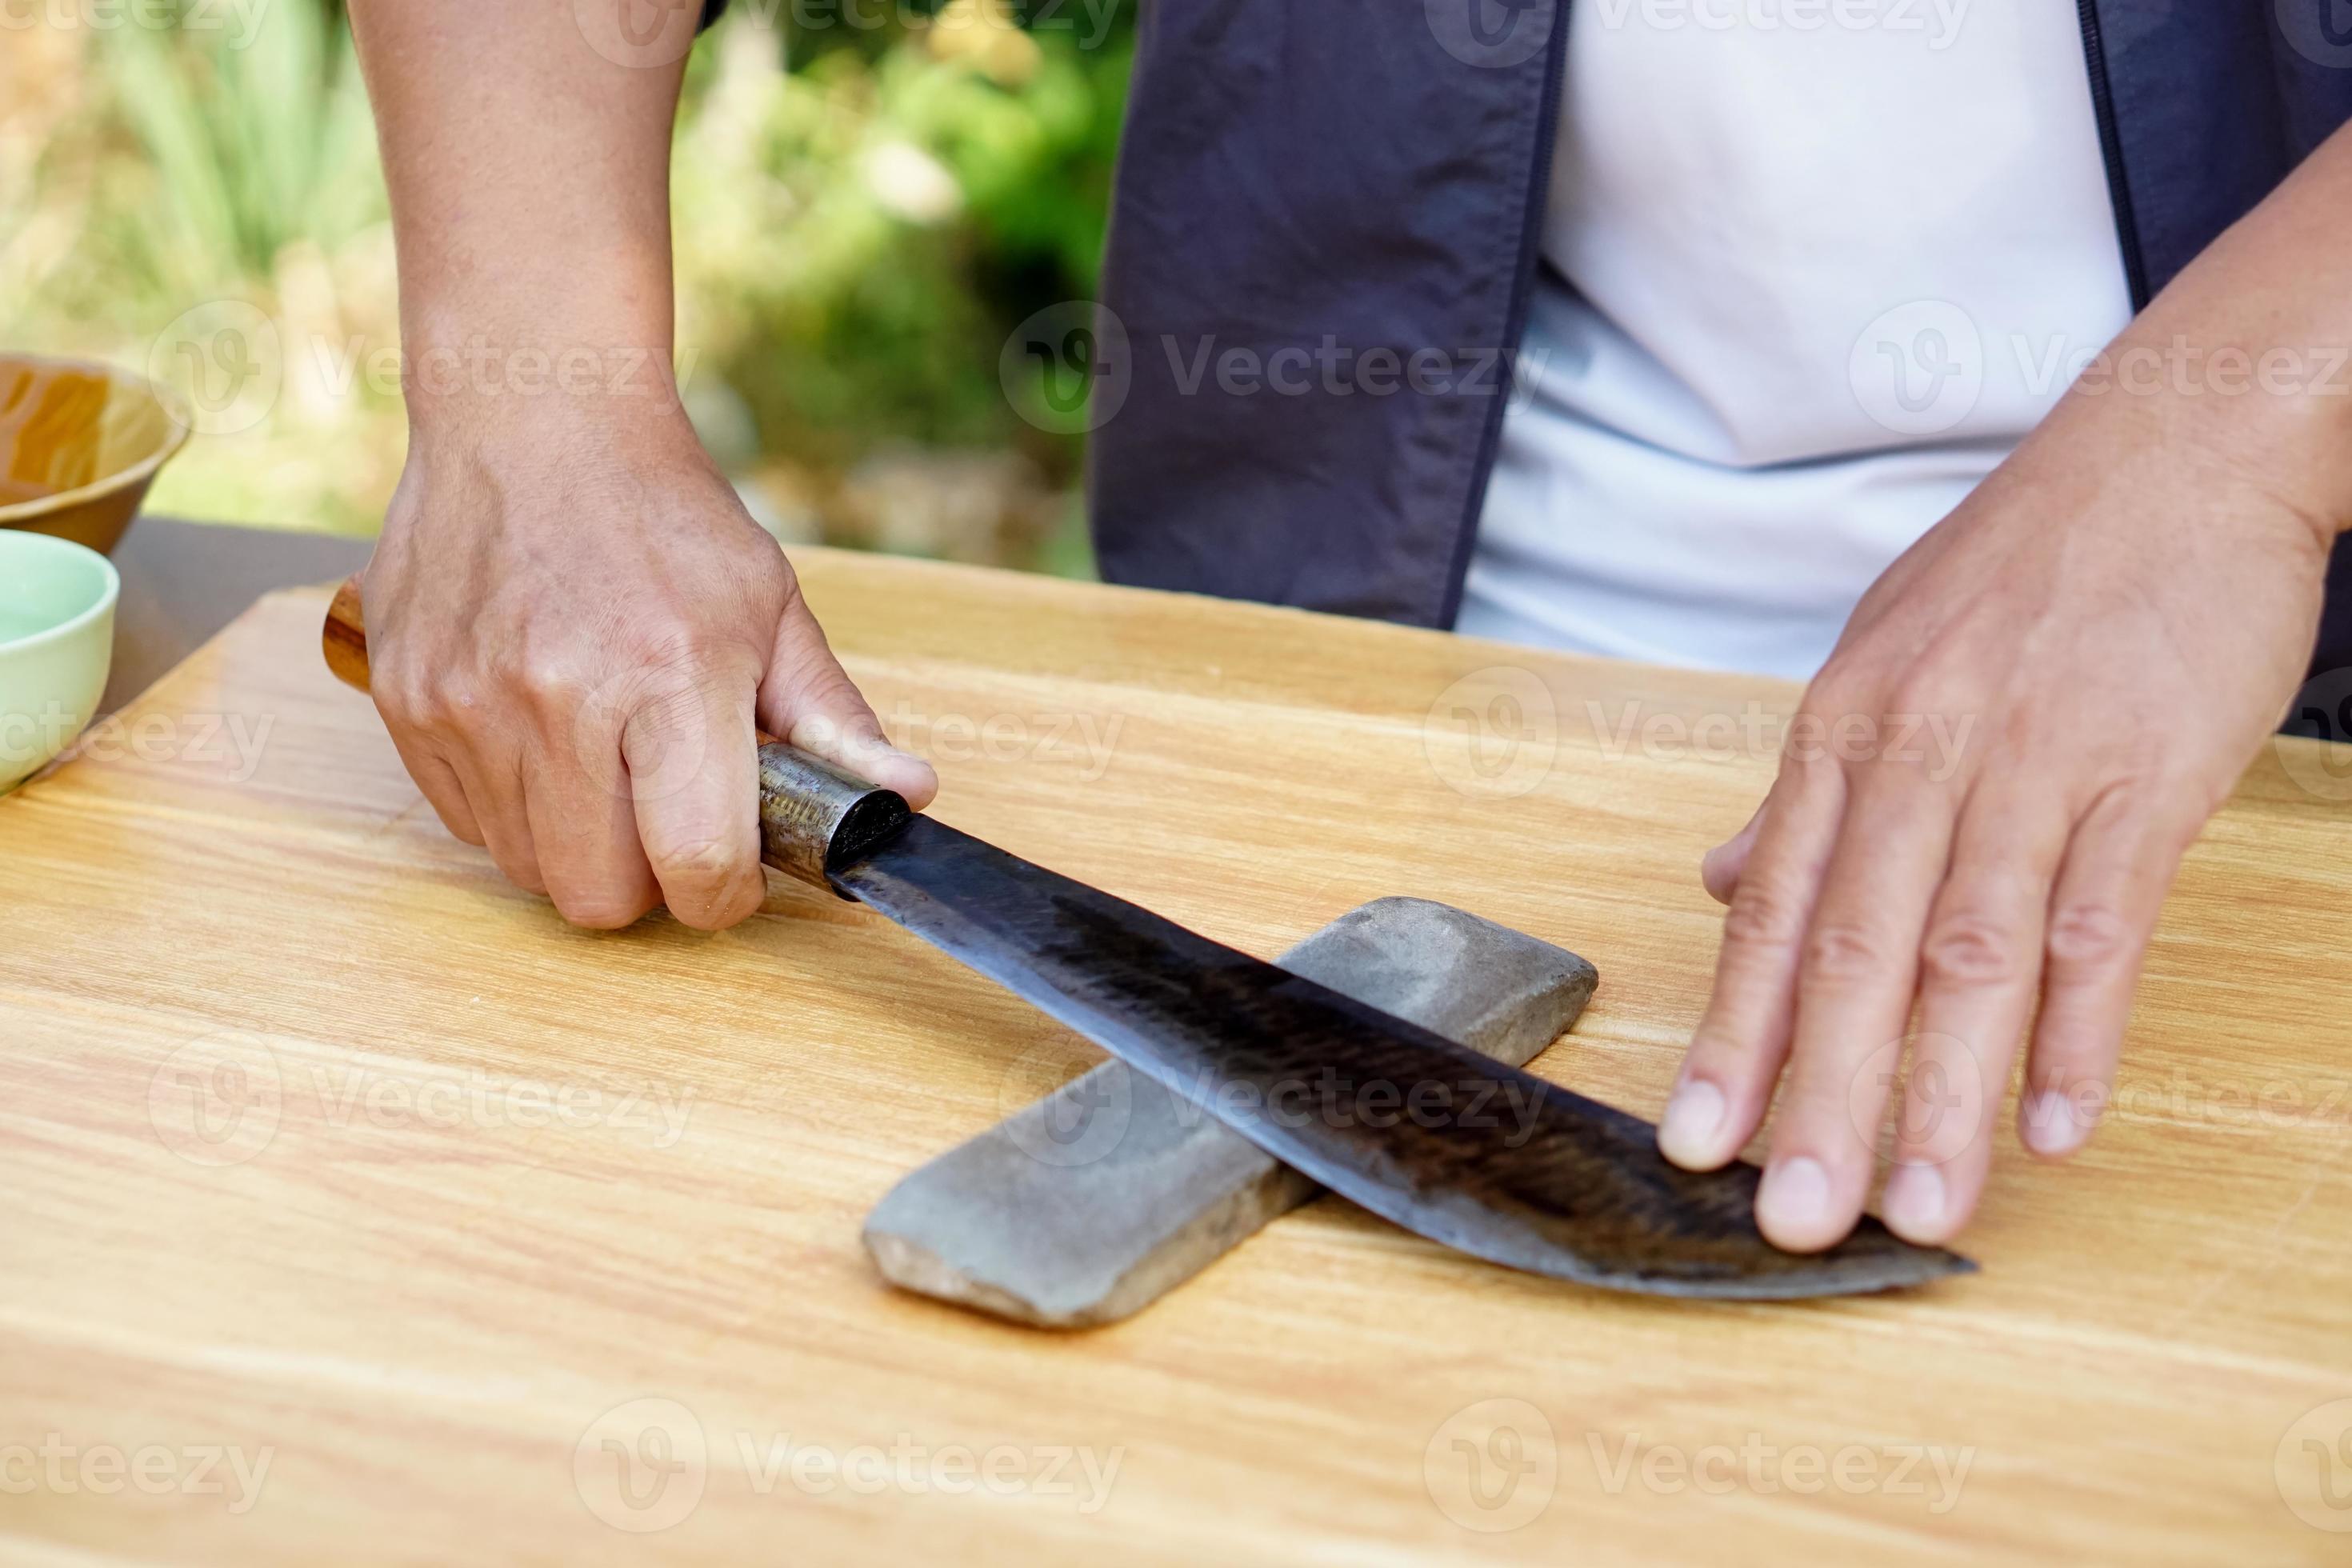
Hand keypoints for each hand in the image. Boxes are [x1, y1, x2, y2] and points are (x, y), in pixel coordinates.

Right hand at [362, 402, 936, 930]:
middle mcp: (561, 699)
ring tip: (603, 763)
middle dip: (648, 882)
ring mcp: (471, 705)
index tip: (732, 870)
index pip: (697, 864)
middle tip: (665, 819)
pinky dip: (514, 809)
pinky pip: (467, 826)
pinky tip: (544, 737)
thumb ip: (834, 721)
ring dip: (577, 845)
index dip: (725, 893)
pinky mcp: (409, 705)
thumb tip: (910, 798)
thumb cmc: (660, 512)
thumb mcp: (770, 607)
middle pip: (601, 897)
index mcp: (673, 676)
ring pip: (530, 870)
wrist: (532, 417)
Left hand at [1654, 394, 2334, 1250]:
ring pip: (1970, 955)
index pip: (1774, 913)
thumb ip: (1808, 792)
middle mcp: (1920, 755)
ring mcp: (2034, 765)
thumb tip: (1726, 882)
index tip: (1694, 1139)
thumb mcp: (1882, 656)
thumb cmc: (2027, 562)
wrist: (2179, 444)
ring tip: (1917, 1208)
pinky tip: (2054, 1124)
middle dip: (1818, 1097)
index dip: (1732, 1035)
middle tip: (1791, 1218)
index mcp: (1845, 734)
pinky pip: (2103, 920)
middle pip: (1854, 952)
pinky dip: (2079, 1028)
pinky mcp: (2147, 774)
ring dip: (1942, 1094)